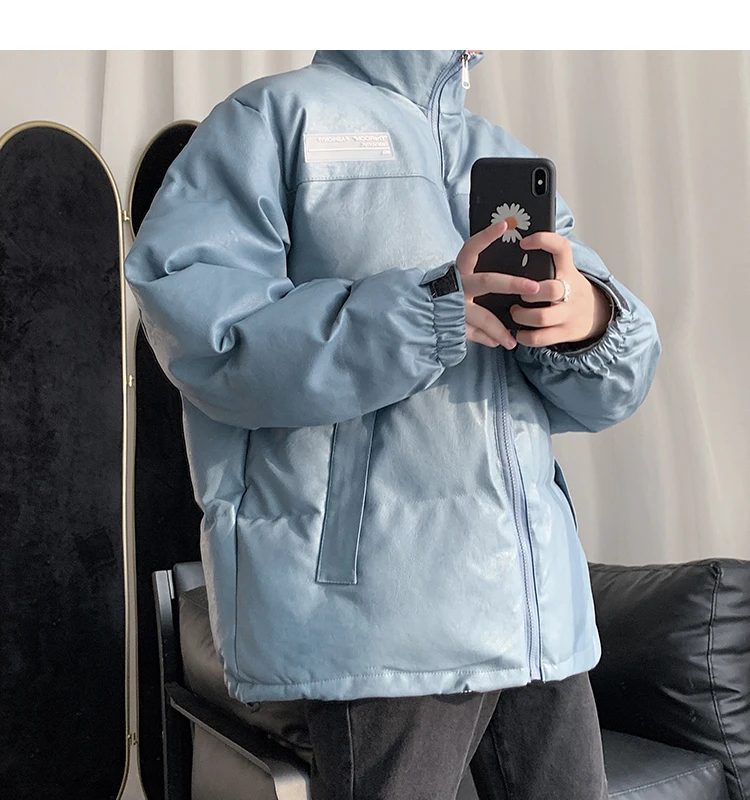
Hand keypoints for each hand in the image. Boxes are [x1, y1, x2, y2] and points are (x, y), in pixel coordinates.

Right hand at [456, 221, 540, 349]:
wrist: (420, 313)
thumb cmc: (446, 293)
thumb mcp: (460, 278)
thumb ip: (479, 273)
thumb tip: (503, 261)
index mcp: (458, 271)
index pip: (471, 249)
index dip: (486, 237)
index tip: (504, 225)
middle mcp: (456, 287)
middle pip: (486, 282)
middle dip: (512, 284)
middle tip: (535, 287)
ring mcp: (454, 308)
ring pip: (484, 317)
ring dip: (501, 328)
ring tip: (515, 338)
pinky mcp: (454, 326)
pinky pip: (476, 334)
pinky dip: (490, 338)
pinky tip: (503, 342)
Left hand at [510, 232, 611, 346]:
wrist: (598, 315)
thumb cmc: (570, 291)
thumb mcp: (565, 273)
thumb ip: (546, 265)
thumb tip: (513, 254)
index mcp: (568, 271)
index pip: (561, 248)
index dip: (543, 241)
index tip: (523, 243)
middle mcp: (571, 291)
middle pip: (551, 289)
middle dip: (528, 292)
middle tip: (519, 294)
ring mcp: (568, 314)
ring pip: (542, 317)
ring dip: (521, 316)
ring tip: (515, 312)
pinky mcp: (564, 333)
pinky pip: (539, 338)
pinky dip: (524, 336)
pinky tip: (519, 332)